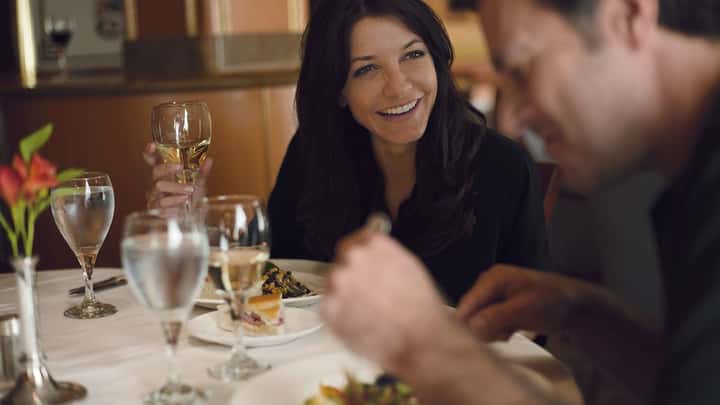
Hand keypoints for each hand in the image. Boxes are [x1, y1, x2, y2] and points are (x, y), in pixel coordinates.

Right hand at [143, 142, 212, 211]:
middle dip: (167, 168)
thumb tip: (208, 160)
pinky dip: (173, 204)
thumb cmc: (191, 197)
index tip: (151, 145)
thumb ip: (201, 172)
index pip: (153, 161)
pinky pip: (160, 205)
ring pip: (158, 187)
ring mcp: (154, 195)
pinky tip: (181, 206)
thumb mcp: (198, 183)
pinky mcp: (155, 209)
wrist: (192, 217)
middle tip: (180, 167)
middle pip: (155, 171)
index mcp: (164, 174)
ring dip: (175, 188)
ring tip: (188, 192)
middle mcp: (156, 182)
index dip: (150, 152)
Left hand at [321, 231, 450, 369]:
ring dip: (345, 295)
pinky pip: (329, 308)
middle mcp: (354, 258)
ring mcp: (338, 282)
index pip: (356, 240)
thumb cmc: (420, 309)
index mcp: (375, 244)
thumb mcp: (409, 267)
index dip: (360, 255)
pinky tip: (360, 323)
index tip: (362, 264)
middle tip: (368, 295)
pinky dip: (340, 316)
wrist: (418, 339)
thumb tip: (375, 254)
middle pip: (343, 261)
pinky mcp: (328, 308)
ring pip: (333, 284)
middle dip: (353, 276)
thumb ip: (385, 255)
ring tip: (367, 313)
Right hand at [456, 265, 586, 340]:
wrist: (576, 306)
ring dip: (491, 330)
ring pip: (479, 319)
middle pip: (471, 312)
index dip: (465, 324)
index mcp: (492, 279)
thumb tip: (470, 328)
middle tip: (503, 335)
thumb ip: (496, 317)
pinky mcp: (500, 305)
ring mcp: (494, 294)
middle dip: (483, 328)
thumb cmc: (551, 303)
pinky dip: (497, 330)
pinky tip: (511, 331)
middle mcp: (489, 284)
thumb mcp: (523, 310)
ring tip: (510, 332)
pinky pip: (488, 322)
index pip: (467, 304)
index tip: (471, 343)